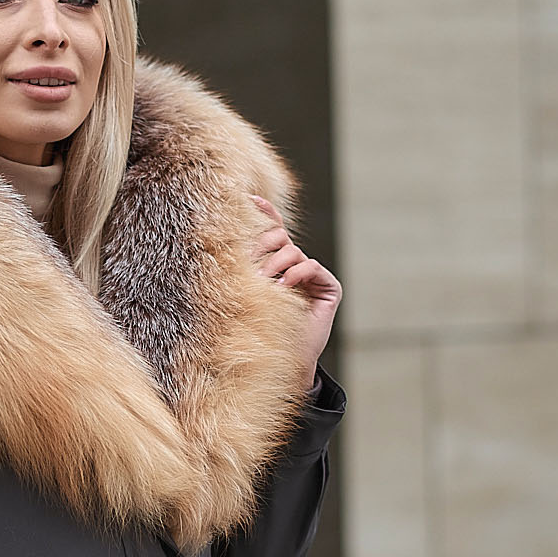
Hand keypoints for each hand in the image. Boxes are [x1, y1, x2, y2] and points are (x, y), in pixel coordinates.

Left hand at [250, 194, 341, 376]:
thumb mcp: (248, 295)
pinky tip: (285, 287)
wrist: (283, 357)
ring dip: (275, 265)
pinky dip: (297, 274)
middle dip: (264, 245)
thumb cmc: (260, 329)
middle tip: (253, 268)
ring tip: (266, 284)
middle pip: (279, 236)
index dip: (265, 212)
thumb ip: (245, 271)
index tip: (250, 199)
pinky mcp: (329, 286)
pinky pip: (311, 266)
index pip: (273, 230)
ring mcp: (313, 275)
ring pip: (292, 251)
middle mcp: (296, 265)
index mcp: (276, 264)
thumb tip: (228, 248)